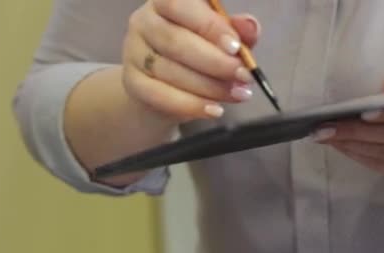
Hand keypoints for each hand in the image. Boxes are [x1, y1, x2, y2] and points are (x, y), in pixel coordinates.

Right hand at [122, 0, 260, 121]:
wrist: (164, 86)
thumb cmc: (197, 52)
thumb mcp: (220, 38)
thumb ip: (236, 31)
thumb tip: (250, 26)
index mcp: (165, 2)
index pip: (180, 5)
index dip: (209, 26)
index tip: (237, 47)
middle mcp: (144, 22)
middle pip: (176, 41)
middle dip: (216, 62)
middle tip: (244, 76)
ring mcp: (134, 53)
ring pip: (171, 71)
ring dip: (211, 86)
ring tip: (238, 94)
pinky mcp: (132, 83)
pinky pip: (161, 96)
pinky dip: (192, 105)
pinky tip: (215, 110)